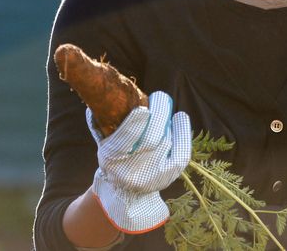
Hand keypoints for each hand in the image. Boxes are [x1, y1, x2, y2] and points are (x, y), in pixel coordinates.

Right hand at [87, 91, 191, 232]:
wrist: (124, 190)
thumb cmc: (115, 156)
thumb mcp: (104, 142)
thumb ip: (103, 122)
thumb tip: (106, 96)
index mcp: (111, 158)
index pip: (126, 140)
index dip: (136, 123)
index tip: (143, 108)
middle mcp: (131, 171)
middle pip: (151, 140)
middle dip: (159, 114)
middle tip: (161, 97)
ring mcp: (152, 177)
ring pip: (165, 142)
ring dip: (167, 121)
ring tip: (167, 108)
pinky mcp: (168, 177)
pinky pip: (181, 153)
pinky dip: (182, 133)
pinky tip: (180, 118)